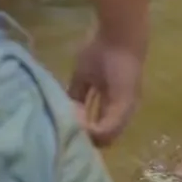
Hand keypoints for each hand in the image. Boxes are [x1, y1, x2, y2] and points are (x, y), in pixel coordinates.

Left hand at [67, 28, 142, 146]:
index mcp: (122, 112)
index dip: (95, 142)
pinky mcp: (81, 77)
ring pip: (83, 112)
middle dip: (82, 132)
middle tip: (67, 136)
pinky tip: (57, 109)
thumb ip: (109, 125)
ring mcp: (95, 90)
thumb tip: (91, 139)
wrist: (118, 38)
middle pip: (94, 125)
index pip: (107, 136)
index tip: (79, 143)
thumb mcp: (123, 103)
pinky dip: (65, 104)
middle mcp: (109, 103)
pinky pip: (72, 96)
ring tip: (61, 125)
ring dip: (74, 119)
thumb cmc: (124, 73)